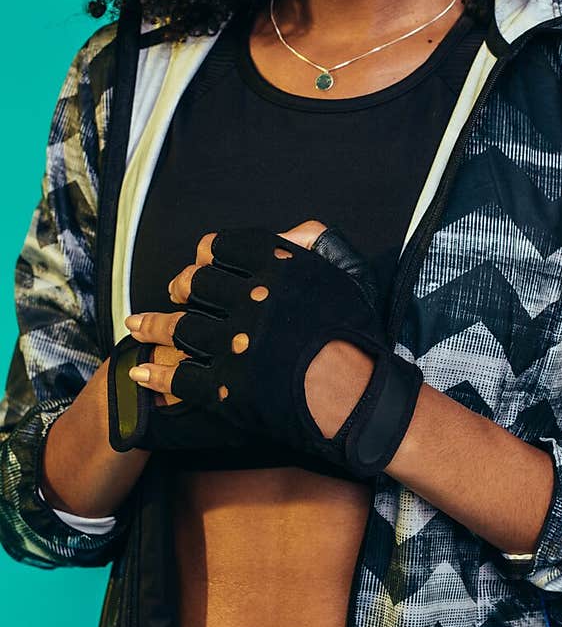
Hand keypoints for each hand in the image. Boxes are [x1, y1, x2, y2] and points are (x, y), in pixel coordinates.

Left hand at [107, 221, 336, 453]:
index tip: (200, 261)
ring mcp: (235, 342)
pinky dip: (157, 372)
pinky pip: (181, 375)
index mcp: (277, 266)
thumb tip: (288, 231)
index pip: (224, 246)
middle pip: (197, 284)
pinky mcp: (226, 384)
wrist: (358, 396)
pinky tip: (142, 370)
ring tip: (137, 326)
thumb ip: (312, 244)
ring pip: (180, 328)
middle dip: (180, 287)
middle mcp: (251, 299)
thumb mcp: (341, 275)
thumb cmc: (355, 336)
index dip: (206, 253)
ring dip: (153, 326)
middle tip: (174, 293)